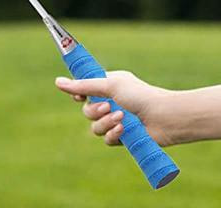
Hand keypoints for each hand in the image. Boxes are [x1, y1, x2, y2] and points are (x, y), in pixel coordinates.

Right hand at [55, 70, 176, 146]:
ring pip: (95, 127)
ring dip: (106, 123)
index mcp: (111, 85)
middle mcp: (113, 101)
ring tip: (121, 118)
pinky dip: (114, 134)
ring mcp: (117, 119)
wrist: (162, 117)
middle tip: (108, 107)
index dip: (80, 93)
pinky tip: (124, 130)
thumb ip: (84, 86)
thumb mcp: (111, 86)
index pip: (87, 88)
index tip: (79, 96)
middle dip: (95, 111)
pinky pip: (106, 139)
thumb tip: (58, 81)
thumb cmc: (140, 95)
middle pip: (87, 111)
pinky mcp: (122, 136)